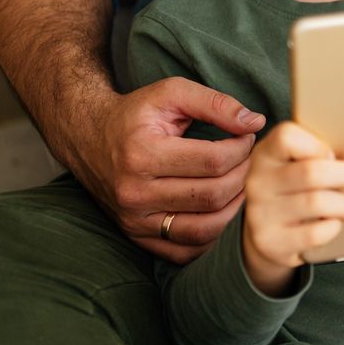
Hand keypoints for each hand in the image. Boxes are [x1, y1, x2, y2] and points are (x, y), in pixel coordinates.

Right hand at [66, 77, 265, 263]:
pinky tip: (221, 211)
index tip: (246, 137)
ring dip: (233, 209)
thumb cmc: (136, 114)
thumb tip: (255, 122)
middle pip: (212, 196)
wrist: (88, 137)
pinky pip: (184, 252)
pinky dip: (211, 237)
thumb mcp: (171, 92)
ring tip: (240, 185)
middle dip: (243, 177)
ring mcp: (133, 220)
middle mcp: (134, 193)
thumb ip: (215, 103)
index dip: (242, 149)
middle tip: (248, 161)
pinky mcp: (136, 235)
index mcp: (142, 154)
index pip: (214, 161)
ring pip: (203, 229)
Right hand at [240, 122, 343, 294]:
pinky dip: (333, 227)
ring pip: (318, 203)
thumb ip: (317, 151)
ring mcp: (260, 214)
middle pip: (312, 172)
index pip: (286, 136)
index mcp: (264, 155)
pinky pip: (315, 233)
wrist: (268, 234)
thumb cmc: (295, 189)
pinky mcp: (270, 242)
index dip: (318, 145)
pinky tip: (331, 223)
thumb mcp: (296, 163)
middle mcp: (257, 182)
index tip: (331, 156)